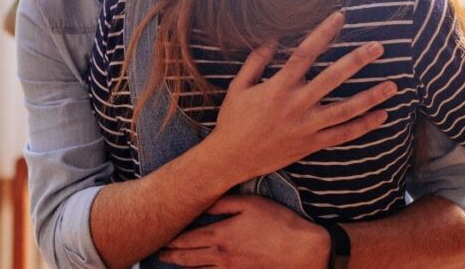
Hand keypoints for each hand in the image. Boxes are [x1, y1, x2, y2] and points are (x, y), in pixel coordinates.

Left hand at [159, 195, 329, 268]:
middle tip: (158, 255)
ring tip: (173, 265)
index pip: (185, 239)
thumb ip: (222, 203)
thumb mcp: (250, 203)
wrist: (306, 252)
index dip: (170, 239)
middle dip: (170, 256)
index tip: (159, 238)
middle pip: (187, 258)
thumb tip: (202, 202)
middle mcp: (220, 256)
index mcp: (219, 234)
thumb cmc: (279, 223)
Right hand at [205, 11, 394, 182]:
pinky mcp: (311, 144)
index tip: (340, 17)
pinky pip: (343, 135)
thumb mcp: (238, 87)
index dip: (323, 33)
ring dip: (371, 96)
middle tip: (379, 46)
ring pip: (345, 109)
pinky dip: (364, 126)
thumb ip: (255, 62)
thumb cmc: (233, 119)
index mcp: (277, 87)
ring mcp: (306, 126)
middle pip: (333, 78)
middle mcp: (295, 105)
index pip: (305, 54)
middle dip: (357, 60)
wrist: (232, 158)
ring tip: (392, 85)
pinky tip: (382, 116)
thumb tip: (272, 39)